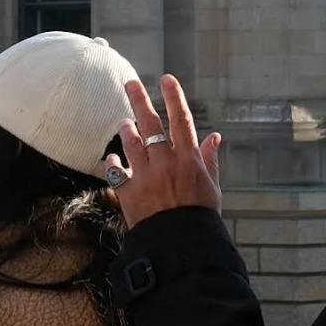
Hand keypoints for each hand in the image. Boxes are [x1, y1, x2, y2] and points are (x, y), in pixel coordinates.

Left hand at [112, 75, 225, 224]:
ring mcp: (145, 176)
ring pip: (131, 143)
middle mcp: (165, 163)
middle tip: (130, 83)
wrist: (180, 246)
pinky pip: (115, 171)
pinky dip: (112, 162)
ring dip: (127, 129)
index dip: (174, 97)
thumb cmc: (199, 216)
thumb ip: (209, 160)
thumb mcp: (211, 187)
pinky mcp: (128, 192)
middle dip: (140, 100)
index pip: (181, 120)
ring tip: (124, 121)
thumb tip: (214, 136)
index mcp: (188, 160)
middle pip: (150, 124)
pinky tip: (111, 156)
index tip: (167, 79)